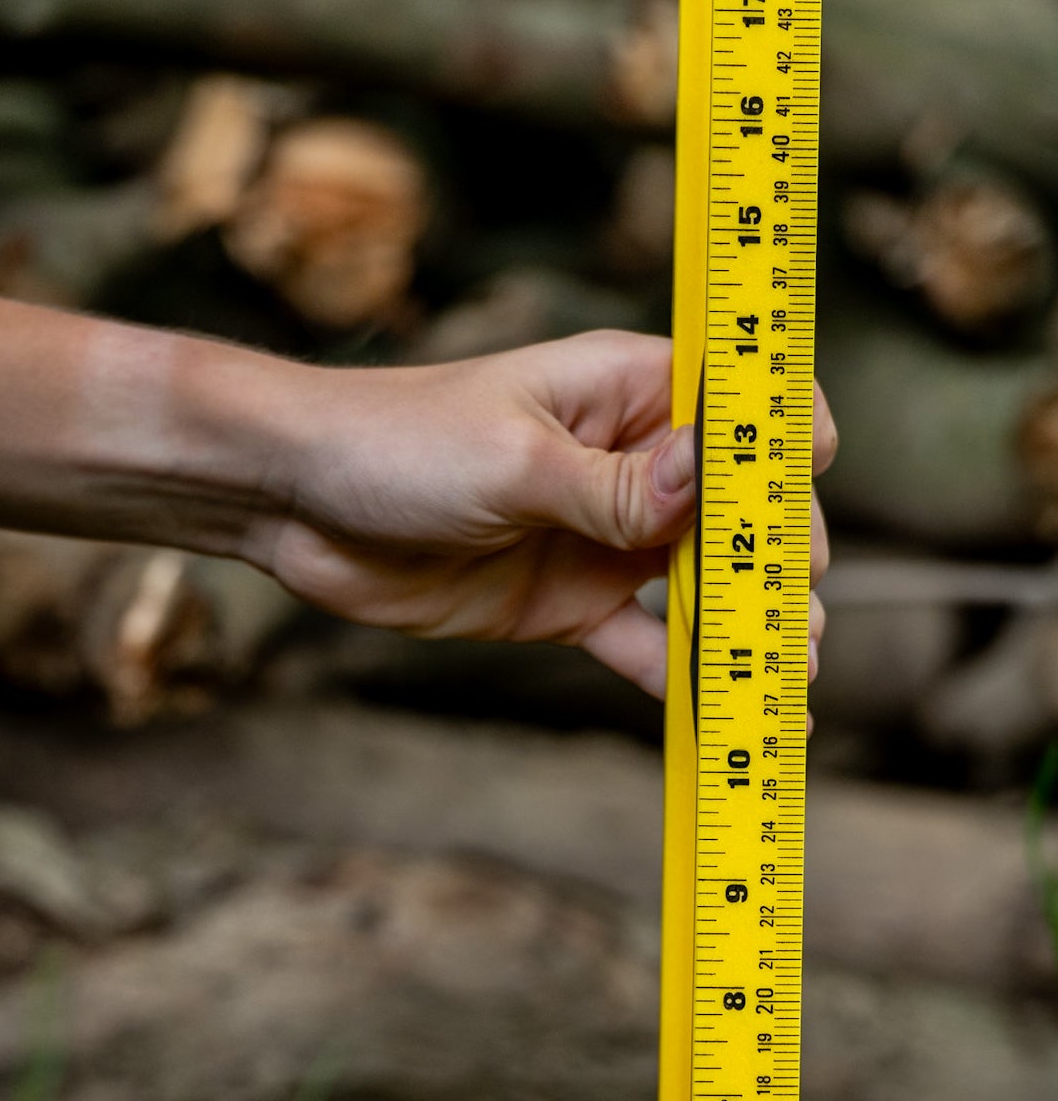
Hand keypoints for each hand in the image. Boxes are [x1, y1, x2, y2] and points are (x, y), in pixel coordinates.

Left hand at [262, 331, 835, 697]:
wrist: (296, 504)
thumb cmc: (396, 443)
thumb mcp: (513, 463)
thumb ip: (615, 488)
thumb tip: (710, 478)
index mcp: (627, 390)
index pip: (742, 407)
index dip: (787, 446)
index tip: (803, 496)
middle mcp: (628, 461)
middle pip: (735, 512)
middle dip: (777, 563)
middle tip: (796, 618)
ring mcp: (602, 536)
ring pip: (702, 586)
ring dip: (747, 629)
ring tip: (787, 675)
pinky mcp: (569, 604)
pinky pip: (646, 645)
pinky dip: (687, 678)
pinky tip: (729, 711)